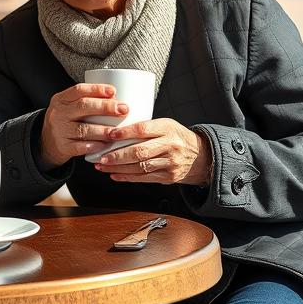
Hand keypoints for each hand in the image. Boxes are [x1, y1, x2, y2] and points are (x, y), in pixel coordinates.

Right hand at [39, 83, 127, 168]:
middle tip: (123, 109)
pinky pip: (80, 147)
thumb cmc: (66, 121)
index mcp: (61, 99)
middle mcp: (59, 113)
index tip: (113, 91)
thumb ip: (87, 101)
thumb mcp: (69, 107)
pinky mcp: (63, 147)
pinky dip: (94, 146)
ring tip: (117, 131)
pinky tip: (105, 145)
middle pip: (83, 107)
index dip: (97, 89)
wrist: (47, 142)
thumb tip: (117, 98)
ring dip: (103, 130)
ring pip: (83, 129)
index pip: (79, 90)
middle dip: (105, 107)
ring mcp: (60, 130)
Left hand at [95, 118, 211, 184]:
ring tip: (103, 166)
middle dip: (117, 156)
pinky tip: (115, 175)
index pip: (143, 129)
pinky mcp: (169, 177)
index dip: (125, 133)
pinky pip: (144, 178)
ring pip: (140, 167)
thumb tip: (116, 130)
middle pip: (140, 151)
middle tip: (101, 157)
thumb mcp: (166, 125)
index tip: (110, 135)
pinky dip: (127, 177)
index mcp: (167, 128)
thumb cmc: (177, 137)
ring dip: (118, 168)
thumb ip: (146, 128)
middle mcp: (170, 145)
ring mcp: (170, 162)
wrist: (201, 156)